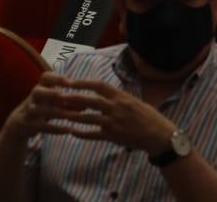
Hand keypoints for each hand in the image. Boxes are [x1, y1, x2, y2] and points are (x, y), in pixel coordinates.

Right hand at [4, 72, 105, 141]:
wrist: (20, 124)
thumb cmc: (43, 109)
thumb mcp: (54, 103)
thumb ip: (70, 102)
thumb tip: (90, 103)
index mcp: (41, 88)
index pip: (45, 77)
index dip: (56, 78)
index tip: (69, 81)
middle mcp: (33, 98)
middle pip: (36, 91)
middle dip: (49, 93)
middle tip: (63, 95)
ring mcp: (28, 112)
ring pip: (40, 110)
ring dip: (57, 112)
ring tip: (73, 115)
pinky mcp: (28, 126)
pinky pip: (41, 126)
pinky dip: (55, 128)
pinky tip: (68, 129)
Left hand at [34, 77, 177, 152]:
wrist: (158, 135)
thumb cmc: (149, 116)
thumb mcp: (135, 101)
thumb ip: (119, 98)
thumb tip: (105, 93)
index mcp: (121, 96)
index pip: (99, 85)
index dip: (82, 82)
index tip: (70, 81)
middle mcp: (116, 107)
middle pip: (89, 100)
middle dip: (72, 98)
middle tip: (57, 96)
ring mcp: (113, 122)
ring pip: (87, 118)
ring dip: (72, 116)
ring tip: (60, 114)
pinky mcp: (112, 136)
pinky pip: (92, 134)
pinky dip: (81, 133)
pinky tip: (72, 132)